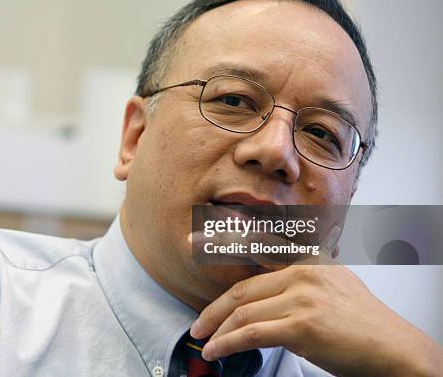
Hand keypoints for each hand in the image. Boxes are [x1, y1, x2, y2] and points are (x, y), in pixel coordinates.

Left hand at [190, 263, 441, 375]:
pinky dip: (229, 343)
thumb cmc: (362, 323)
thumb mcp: (331, 285)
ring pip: (244, 312)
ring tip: (205, 341)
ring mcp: (302, 298)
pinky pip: (253, 333)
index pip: (257, 248)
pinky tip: (217, 350)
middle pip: (244, 289)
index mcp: (307, 260)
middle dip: (215, 309)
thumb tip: (266, 292)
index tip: (194, 238)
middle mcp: (302, 273)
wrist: (394, 349)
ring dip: (219, 330)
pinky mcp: (302, 326)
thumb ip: (299, 280)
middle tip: (198, 323)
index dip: (223, 242)